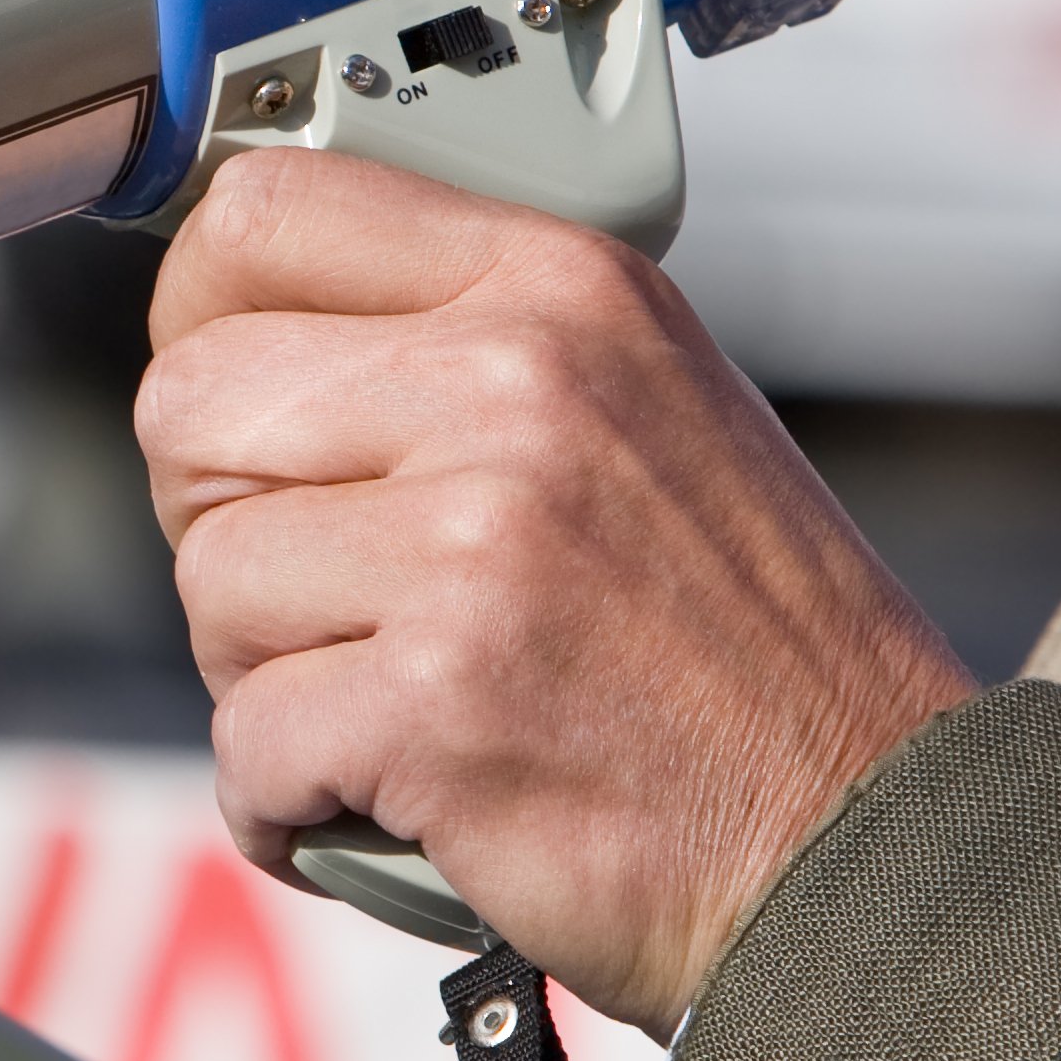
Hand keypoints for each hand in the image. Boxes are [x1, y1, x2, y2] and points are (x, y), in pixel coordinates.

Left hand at [135, 150, 975, 1035]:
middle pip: (190, 404)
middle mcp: (519, 387)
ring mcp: (478, 543)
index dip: (197, 322)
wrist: (870, 846)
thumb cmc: (740, 648)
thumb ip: (454, 344)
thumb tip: (237, 325)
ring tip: (391, 702)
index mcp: (559, 289)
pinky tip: (379, 802)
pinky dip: (285, 801)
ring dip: (264, 674)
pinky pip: (244, 741)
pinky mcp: (439, 700)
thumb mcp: (638, 406)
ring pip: (209, 580)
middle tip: (318, 596)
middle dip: (219, 519)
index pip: (259, 215)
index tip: (230, 407)